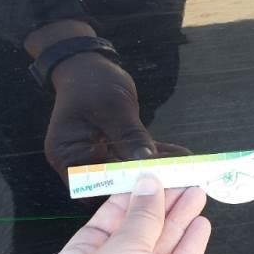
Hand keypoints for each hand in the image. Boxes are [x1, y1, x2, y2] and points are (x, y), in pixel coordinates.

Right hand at [45, 52, 188, 179]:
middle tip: (179, 177)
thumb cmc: (93, 83)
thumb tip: (148, 162)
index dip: (126, 188)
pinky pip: (131, 158)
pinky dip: (151, 156)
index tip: (158, 184)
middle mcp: (78, 164)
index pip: (97, 184)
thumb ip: (130, 136)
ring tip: (185, 166)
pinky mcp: (109, 151)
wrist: (86, 65)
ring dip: (154, 168)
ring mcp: (95, 158)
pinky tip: (177, 155)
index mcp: (69, 157)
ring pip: (127, 171)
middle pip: (113, 182)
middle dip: (146, 179)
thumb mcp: (113, 107)